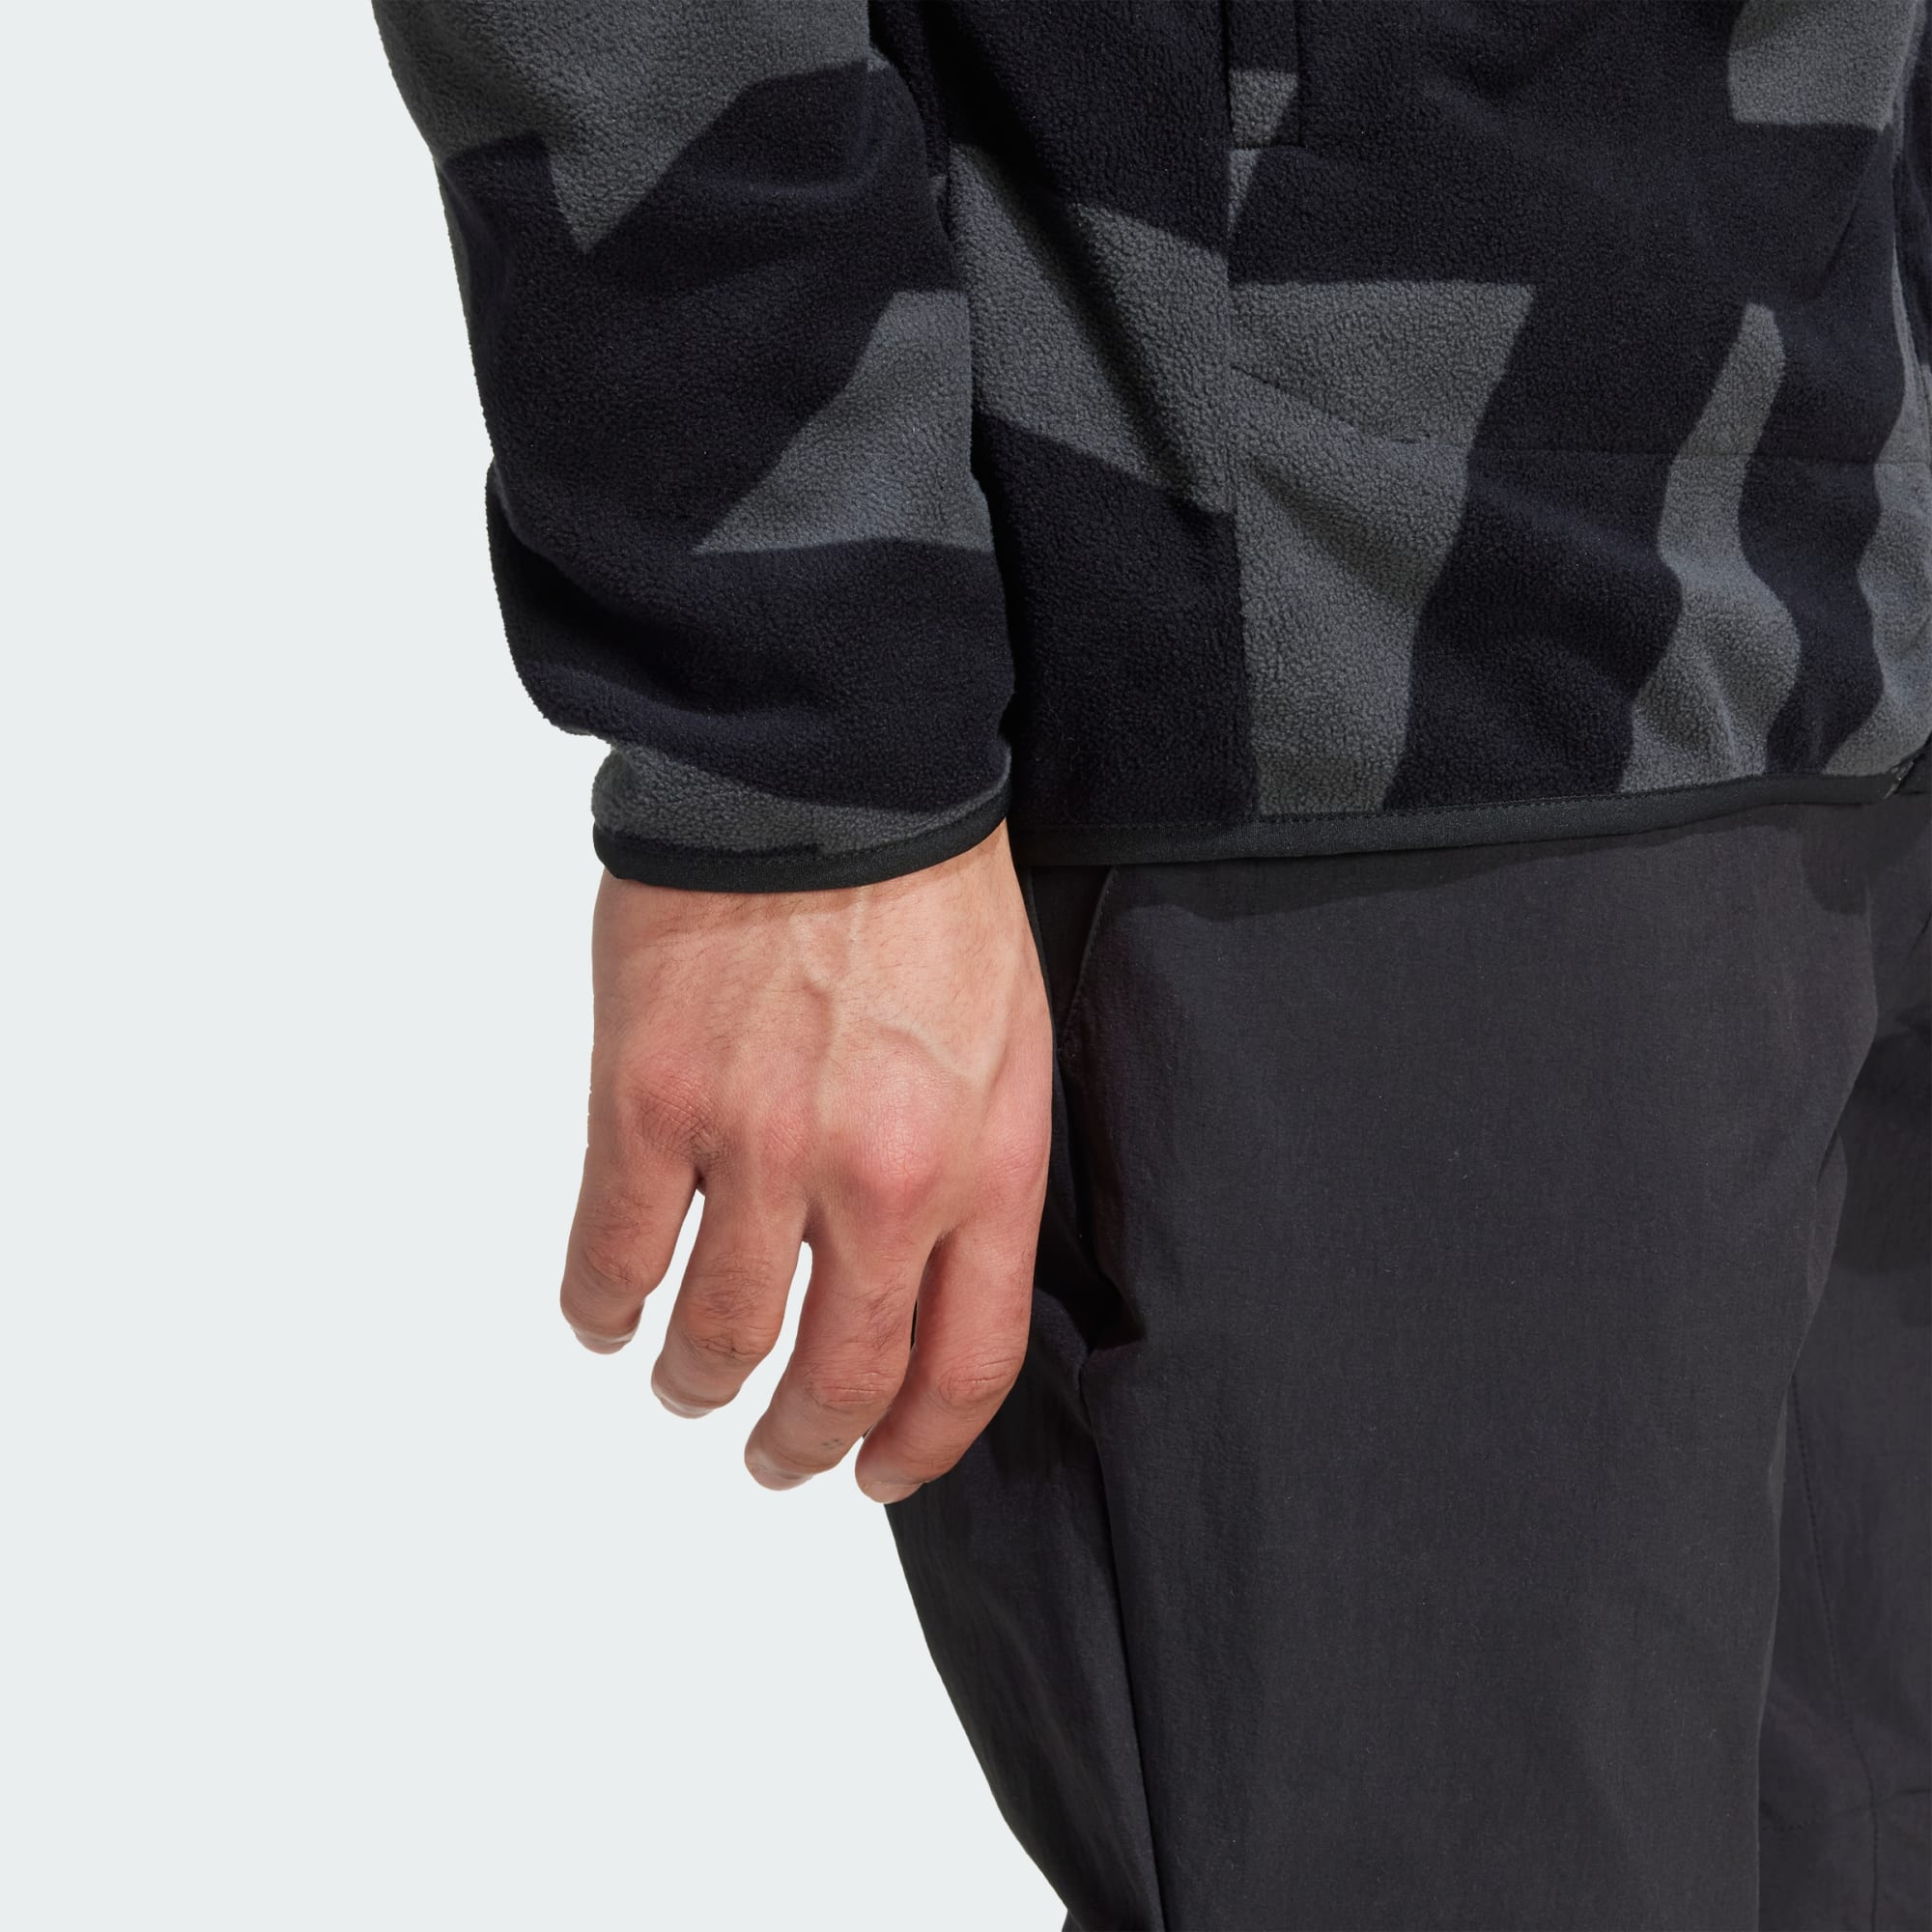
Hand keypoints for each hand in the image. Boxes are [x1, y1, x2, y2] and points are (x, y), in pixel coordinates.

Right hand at [559, 822, 1054, 1502]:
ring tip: (689, 1385)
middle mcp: (877, 1177)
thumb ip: (982, 1175)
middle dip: (802, 1443)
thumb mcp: (1012, 1045)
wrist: (833, 773)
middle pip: (836, 1376)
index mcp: (984, 1162)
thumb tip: (930, 1287)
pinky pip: (613, 1255)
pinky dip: (602, 1308)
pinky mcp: (648, 1100)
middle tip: (776, 1457)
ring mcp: (757, 1144)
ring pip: (717, 1335)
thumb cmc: (931, 897)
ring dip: (696, 1384)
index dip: (916, 1446)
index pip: (960, 1363)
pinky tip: (606, 1317)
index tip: (879, 1472)